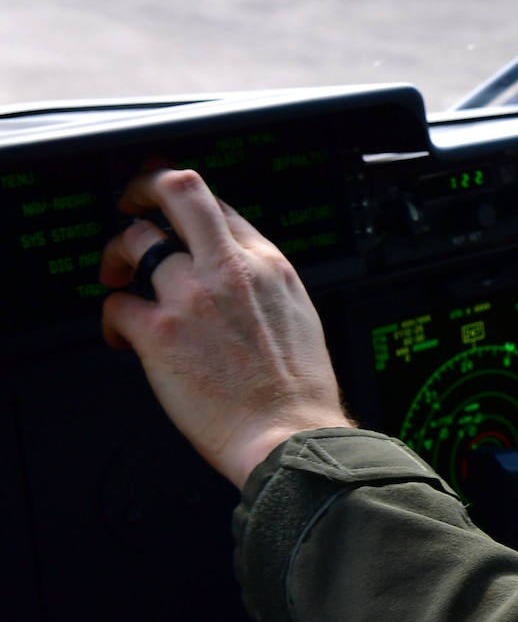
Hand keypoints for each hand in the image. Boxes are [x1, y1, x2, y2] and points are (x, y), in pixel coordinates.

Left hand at [100, 165, 352, 487]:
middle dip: (143, 187)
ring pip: (135, 240)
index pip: (219, 206)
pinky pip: (116, 303)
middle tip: (130, 203)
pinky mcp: (159, 332)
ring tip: (116, 278)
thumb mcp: (298, 314)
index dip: (187, 203)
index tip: (168, 211)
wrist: (290, 434)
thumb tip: (234, 276)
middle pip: (178, 189)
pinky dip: (114, 320)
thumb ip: (263, 284)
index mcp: (269, 264)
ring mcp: (192, 296)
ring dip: (117, 256)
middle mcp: (230, 269)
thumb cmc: (299, 391)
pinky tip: (125, 338)